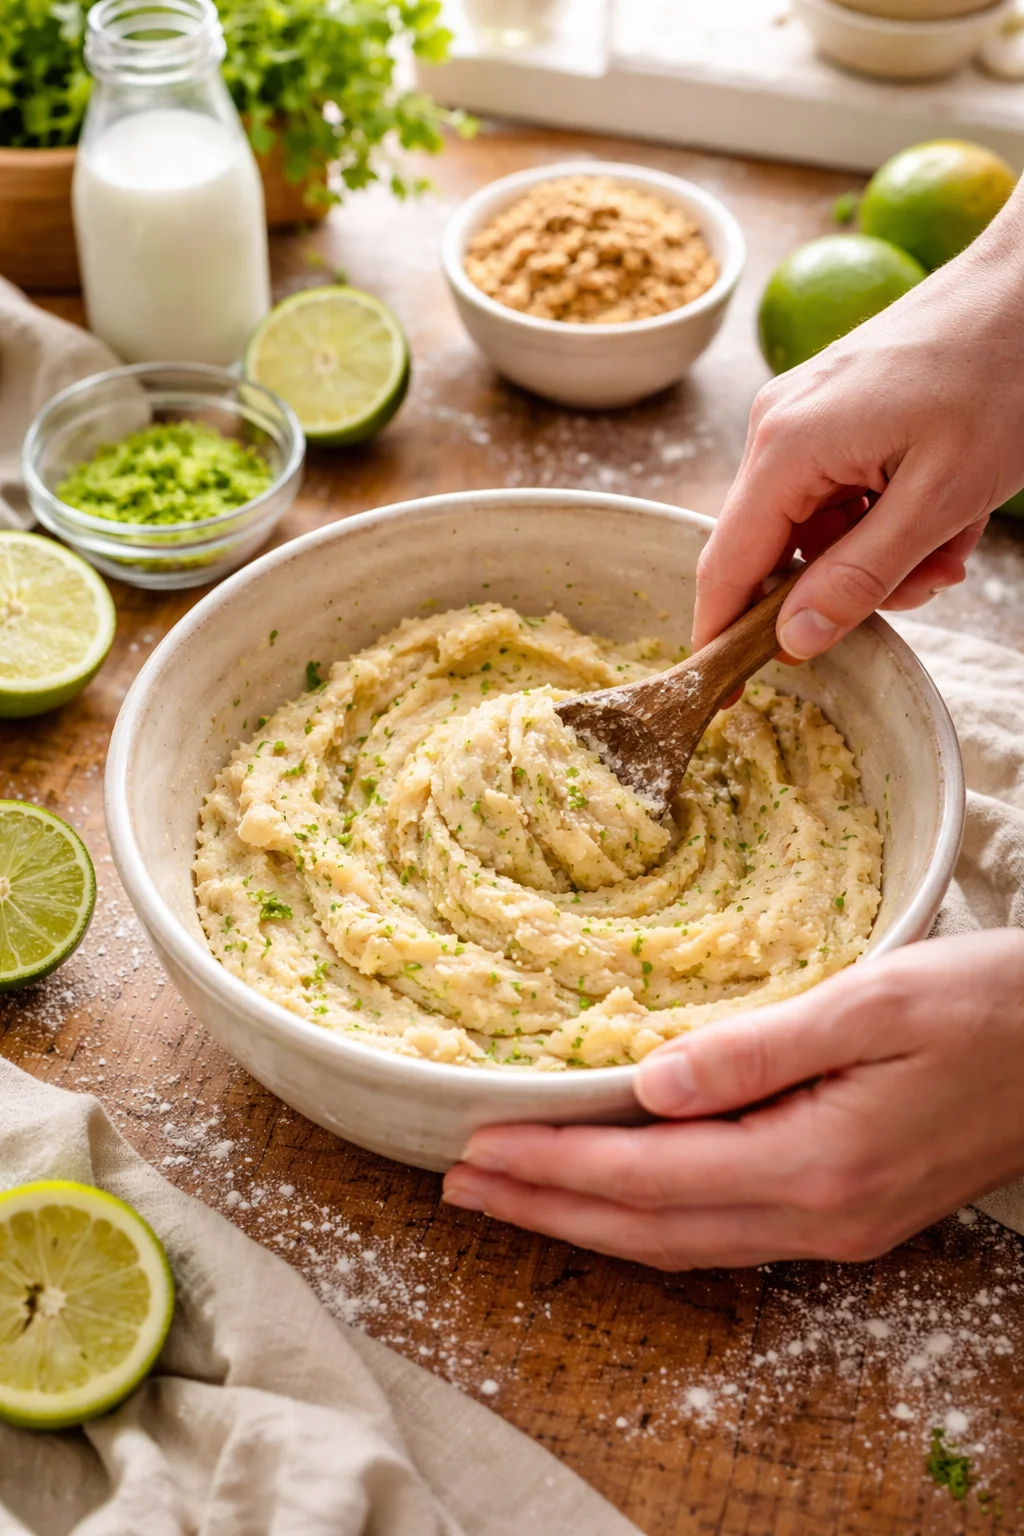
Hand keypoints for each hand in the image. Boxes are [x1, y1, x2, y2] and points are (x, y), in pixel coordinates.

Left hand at [442, 930, 1023, 1268]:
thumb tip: (649, 1081)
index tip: (480, 1144)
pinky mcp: (850, 1214)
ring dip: (589, 1221)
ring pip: (683, 1243)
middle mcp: (821, 1215)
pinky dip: (651, 1221)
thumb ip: (758, 1048)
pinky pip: (724, 1233)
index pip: (649, 1173)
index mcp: (819, 1160)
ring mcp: (838, 1227)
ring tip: (513, 1195)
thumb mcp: (873, 1001)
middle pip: (650, 1228)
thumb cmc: (989, 1005)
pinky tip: (616, 1199)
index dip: (557, 1163)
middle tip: (462, 1186)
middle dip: (548, 1207)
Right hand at [693, 180, 1023, 659]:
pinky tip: (944, 503)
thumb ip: (859, 578)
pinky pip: (839, 493)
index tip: (728, 696)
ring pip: (818, 528)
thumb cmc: (999, 372)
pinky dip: (888, 514)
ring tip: (953, 535)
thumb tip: (792, 641)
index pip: (727, 567)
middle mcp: (775, 429)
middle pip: (777, 552)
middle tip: (928, 579)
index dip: (722, 638)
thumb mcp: (939, 499)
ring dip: (882, 552)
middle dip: (848, 585)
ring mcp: (800, 416)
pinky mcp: (829, 410)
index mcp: (785, 448)